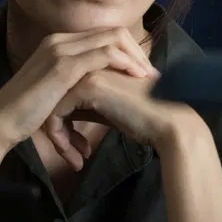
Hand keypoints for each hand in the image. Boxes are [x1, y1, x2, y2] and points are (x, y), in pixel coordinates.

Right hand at [0, 28, 155, 157]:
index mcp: (56, 44)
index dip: (127, 50)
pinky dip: (125, 63)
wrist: (0, 122)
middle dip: (136, 52)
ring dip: (136, 58)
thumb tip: (94, 98)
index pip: (102, 35)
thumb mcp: (52, 93)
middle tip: (152, 74)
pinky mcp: (63, 66)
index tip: (142, 71)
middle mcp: (59, 41)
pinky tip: (136, 79)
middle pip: (111, 32)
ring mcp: (60, 50)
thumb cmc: (24, 114)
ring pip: (111, 40)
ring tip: (149, 79)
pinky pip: (104, 55)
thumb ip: (72, 87)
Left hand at [48, 69, 208, 165]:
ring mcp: (86, 71)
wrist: (169, 123)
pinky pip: (56, 114)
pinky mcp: (87, 86)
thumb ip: (85, 105)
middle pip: (54, 97)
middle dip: (58, 129)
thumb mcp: (108, 107)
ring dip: (59, 137)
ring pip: (52, 106)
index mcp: (92, 63)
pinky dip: (61, 139)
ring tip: (74, 158)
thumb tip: (62, 115)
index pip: (61, 90)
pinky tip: (77, 160)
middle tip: (70, 153)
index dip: (63, 119)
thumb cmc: (143, 118)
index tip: (74, 145)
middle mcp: (87, 62)